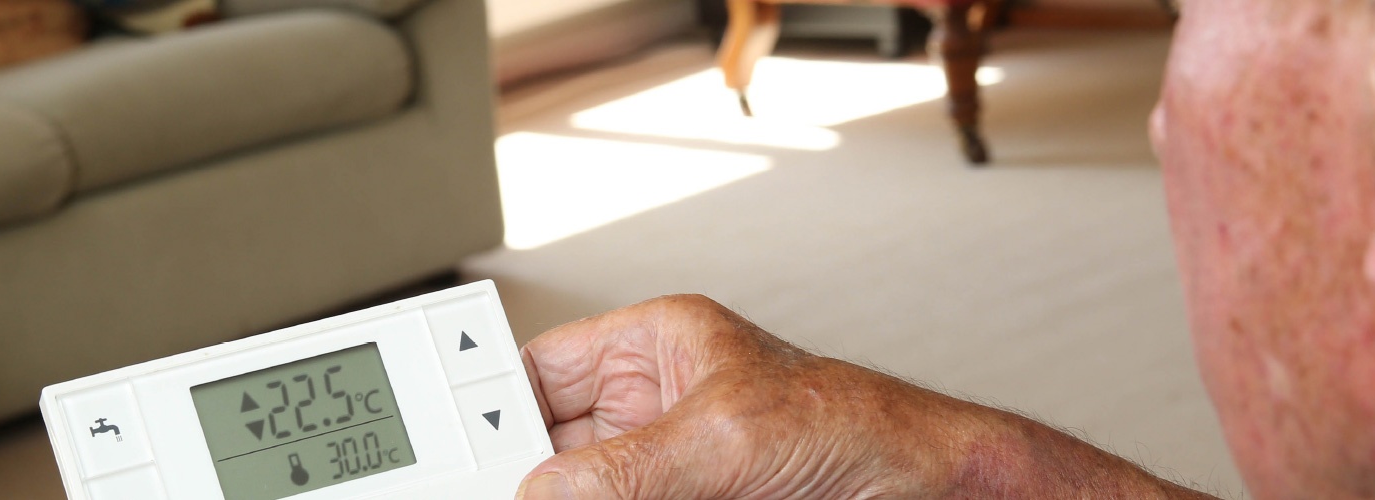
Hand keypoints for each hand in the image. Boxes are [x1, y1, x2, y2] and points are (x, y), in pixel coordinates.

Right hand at [515, 295, 1211, 498]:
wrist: (925, 487)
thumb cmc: (854, 425)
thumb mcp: (724, 441)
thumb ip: (624, 470)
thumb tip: (540, 490)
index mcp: (651, 347)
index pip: (538, 369)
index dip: (488, 406)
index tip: (448, 451)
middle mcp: (649, 405)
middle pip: (546, 442)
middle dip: (515, 471)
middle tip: (473, 485)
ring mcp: (666, 466)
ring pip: (578, 488)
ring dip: (552, 496)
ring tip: (517, 498)